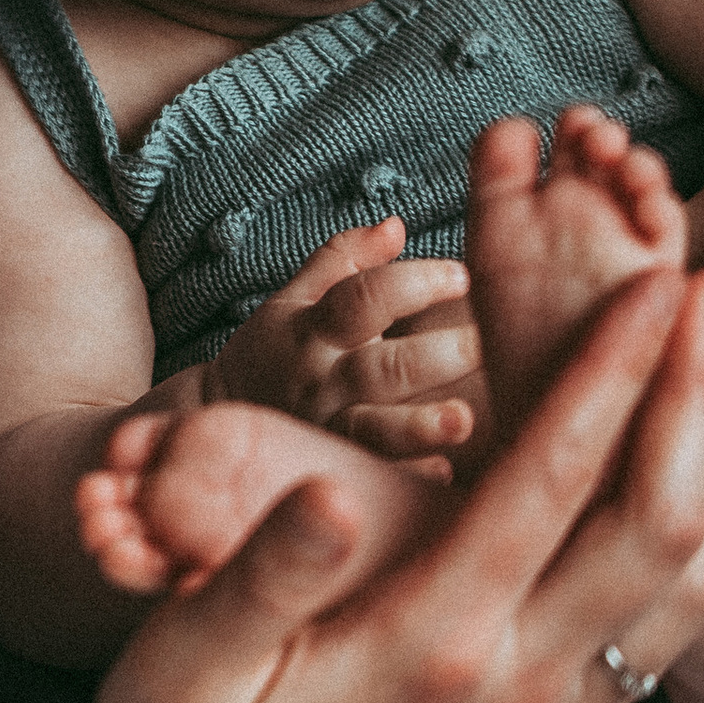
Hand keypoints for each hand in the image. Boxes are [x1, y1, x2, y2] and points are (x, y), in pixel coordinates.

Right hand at [0, 268, 703, 702]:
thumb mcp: (185, 652)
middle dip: (695, 396)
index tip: (650, 287)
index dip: (608, 374)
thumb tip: (332, 492)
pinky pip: (670, 629)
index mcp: (425, 649)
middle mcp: (514, 693)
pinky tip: (698, 468)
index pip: (548, 486)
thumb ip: (264, 572)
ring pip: (692, 584)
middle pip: (661, 526)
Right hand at [208, 217, 478, 461]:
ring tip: (463, 421)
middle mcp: (322, 381)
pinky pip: (374, 479)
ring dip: (420, 427)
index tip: (463, 275)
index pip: (363, 299)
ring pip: (375, 431)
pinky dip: (408, 478)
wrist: (212, 417)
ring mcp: (328, 430)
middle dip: (439, 354)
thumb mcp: (295, 298)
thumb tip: (397, 223)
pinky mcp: (336, 471)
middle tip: (490, 342)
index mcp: (314, 330)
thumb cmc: (274, 350)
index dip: (414, 284)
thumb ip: (343, 259)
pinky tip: (444, 474)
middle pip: (382, 367)